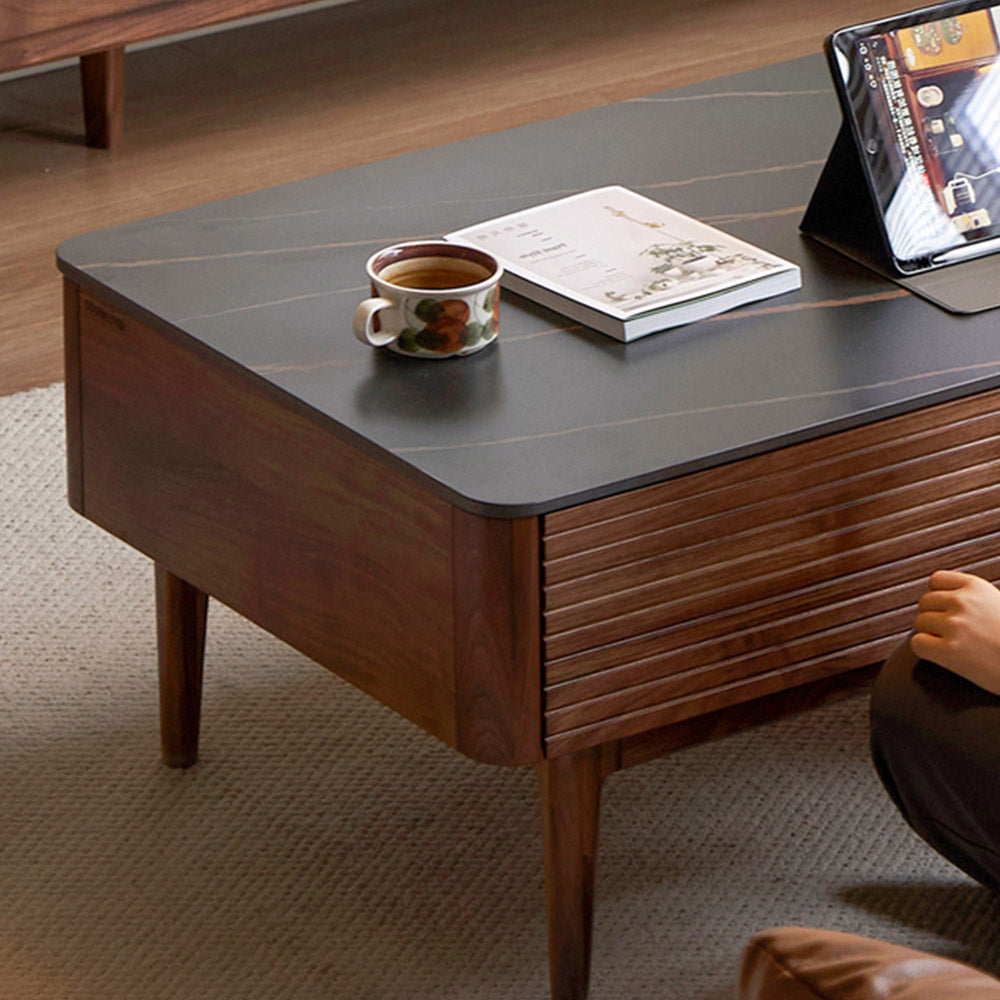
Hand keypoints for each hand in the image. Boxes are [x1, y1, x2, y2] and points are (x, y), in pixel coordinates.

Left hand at [911, 570, 999, 695]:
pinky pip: (917, 643)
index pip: (936, 580)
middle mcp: (963, 602)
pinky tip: (943, 656)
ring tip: (952, 645)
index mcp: (976, 587)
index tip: (949, 610)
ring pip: (919, 623)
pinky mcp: (949, 651)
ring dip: (930, 634)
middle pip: (925, 603)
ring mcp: (955, 626)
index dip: (940, 597)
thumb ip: (975, 597)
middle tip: (952, 633)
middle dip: (934, 617)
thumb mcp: (998, 604)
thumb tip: (944, 597)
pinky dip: (926, 651)